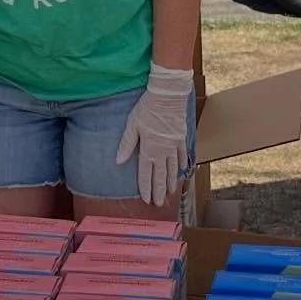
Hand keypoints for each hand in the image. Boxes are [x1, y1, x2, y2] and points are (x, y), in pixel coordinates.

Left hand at [115, 64, 194, 207]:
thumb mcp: (132, 125)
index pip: (146, 173)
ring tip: (169, 193)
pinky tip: (181, 171)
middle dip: (159, 191)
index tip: (146, 199)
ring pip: (172, 169)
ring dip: (170, 182)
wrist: (168, 95)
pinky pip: (182, 155)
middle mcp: (162, 151)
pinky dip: (181, 164)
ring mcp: (174, 145)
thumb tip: (118, 161)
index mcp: (149, 149)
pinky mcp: (181, 138)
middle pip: (161, 175)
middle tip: (159, 204)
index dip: (145, 187)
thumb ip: (127, 144)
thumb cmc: (147, 108)